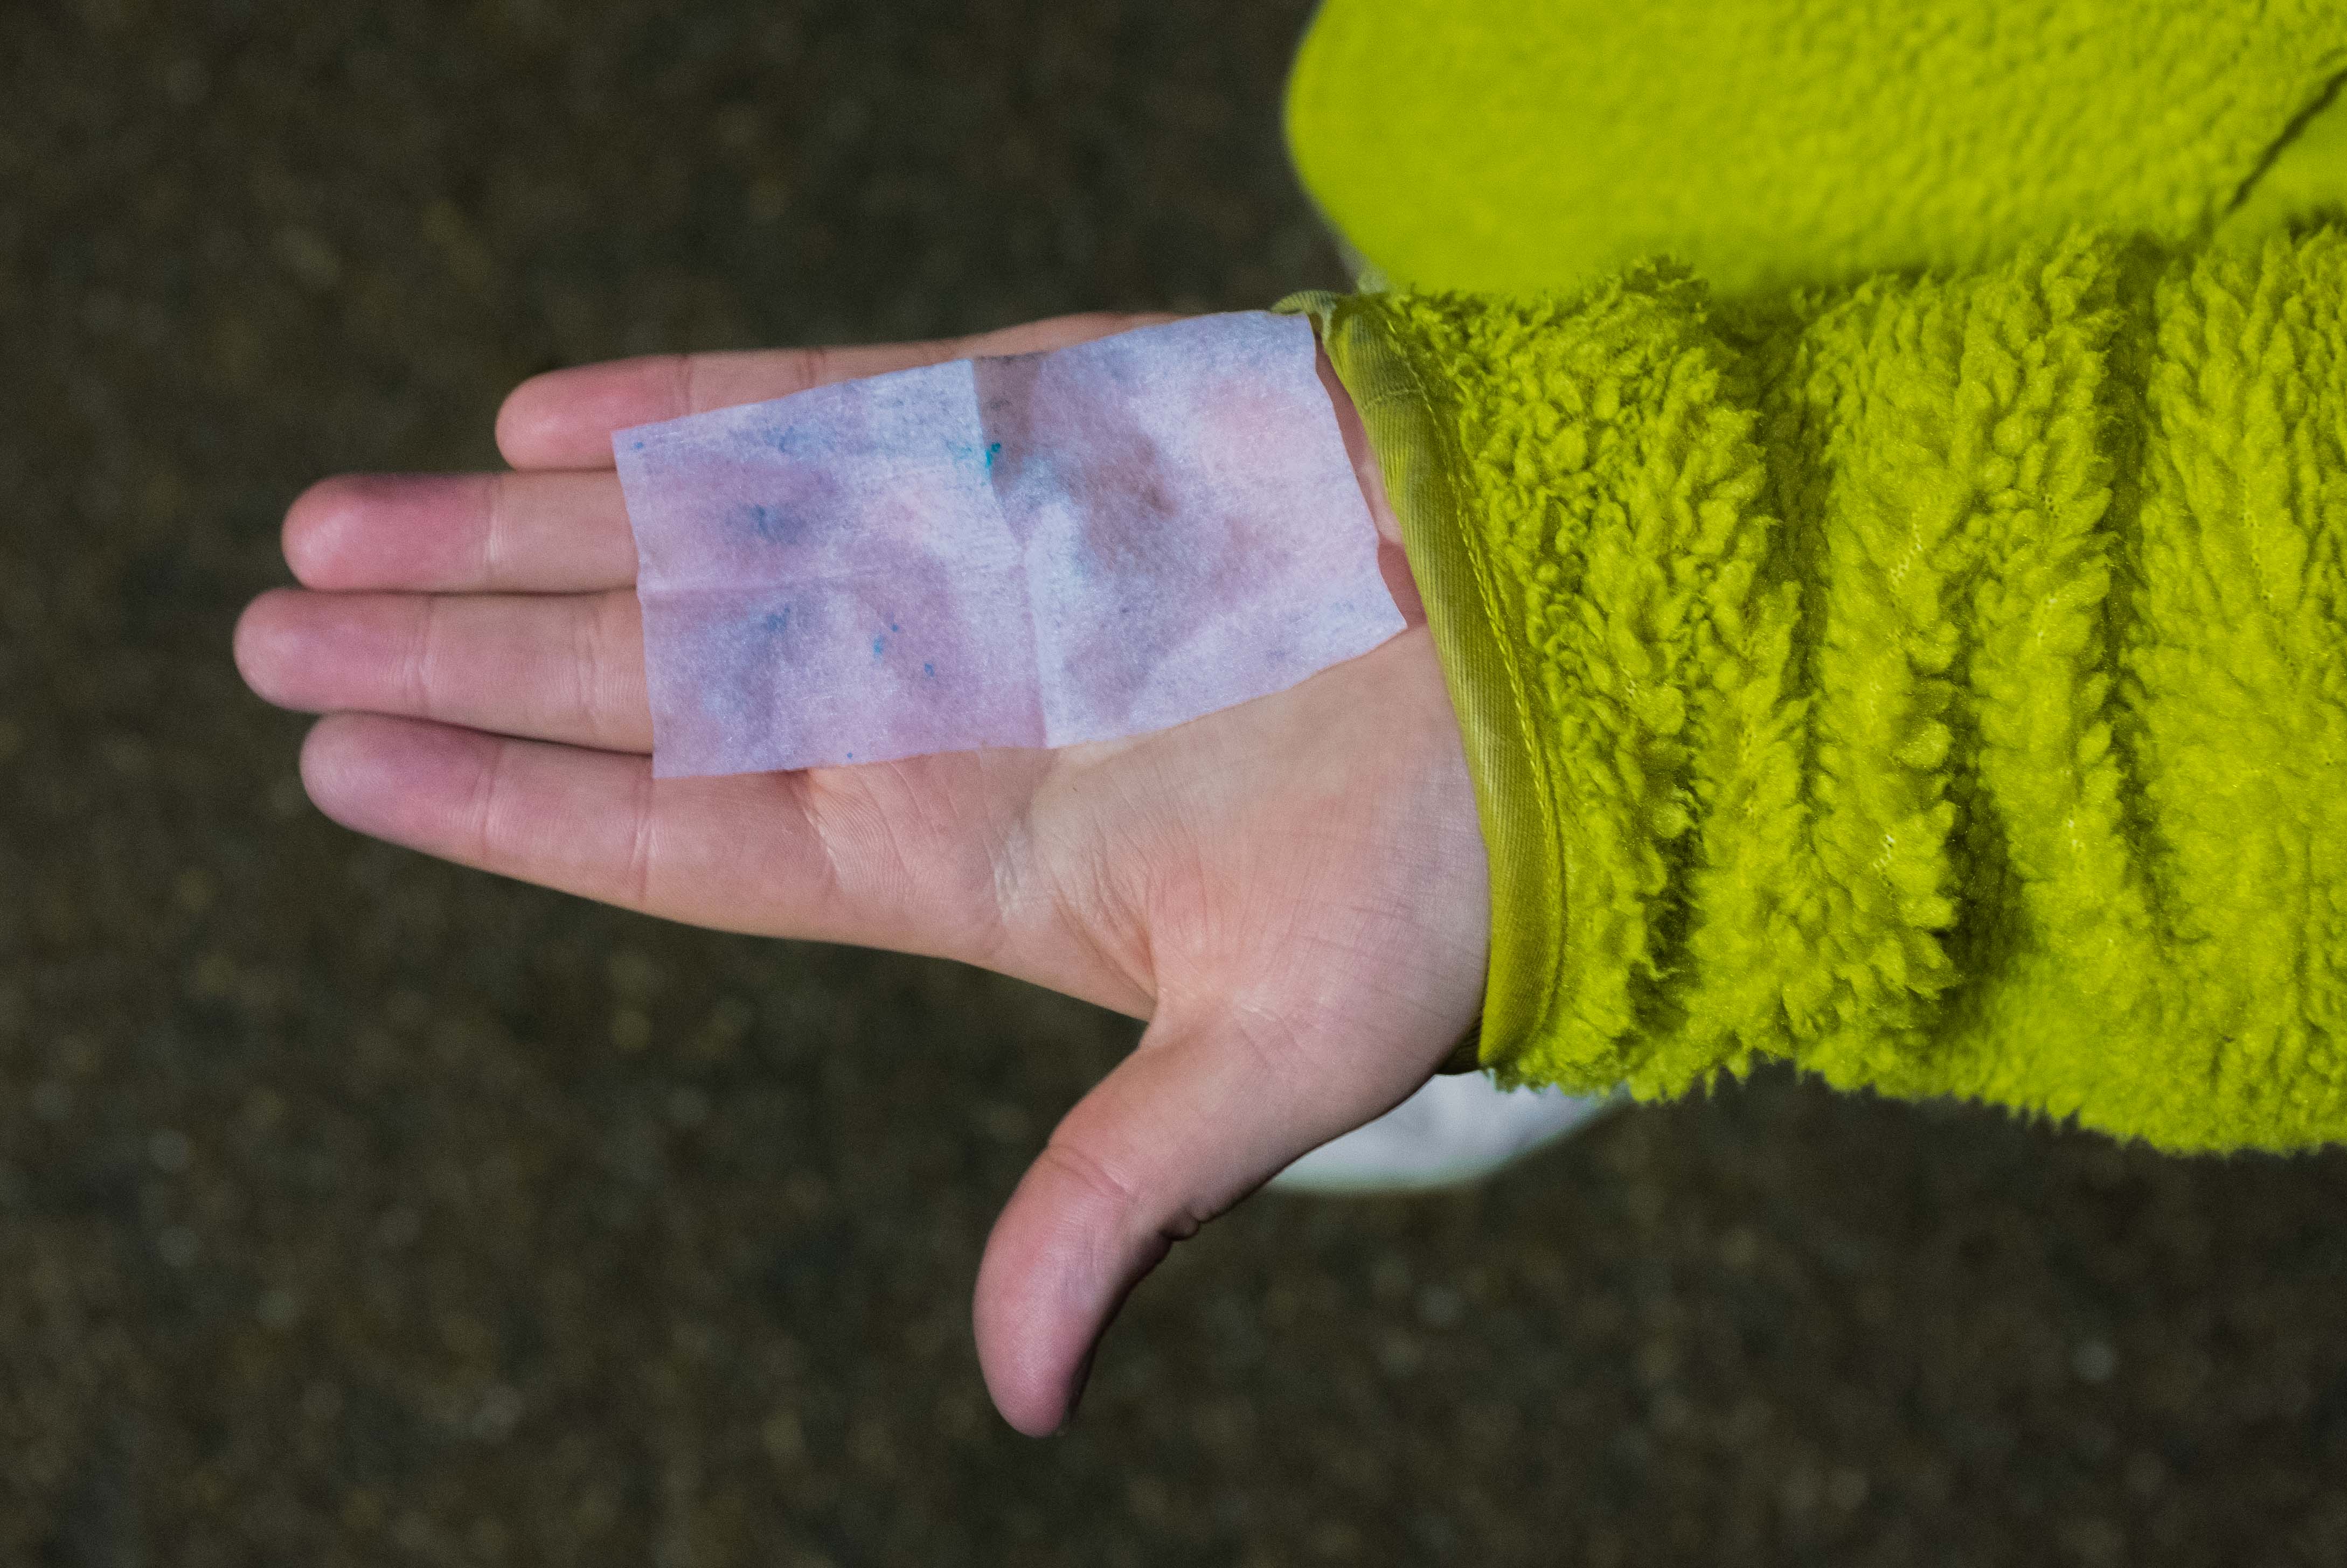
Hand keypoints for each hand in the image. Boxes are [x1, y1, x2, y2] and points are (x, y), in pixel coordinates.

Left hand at [232, 313, 1489, 1435]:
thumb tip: (1017, 1399)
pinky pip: (822, 415)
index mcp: (947, 851)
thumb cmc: (1438, 871)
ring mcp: (964, 562)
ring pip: (689, 540)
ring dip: (514, 529)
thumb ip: (1121, 1191)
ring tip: (341, 517)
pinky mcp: (1033, 436)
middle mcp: (923, 703)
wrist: (1566, 666)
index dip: (504, 803)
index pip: (669, 836)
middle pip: (635, 676)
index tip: (336, 764)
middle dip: (452, 649)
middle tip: (266, 622)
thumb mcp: (1276, 1052)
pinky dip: (682, 411)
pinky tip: (541, 421)